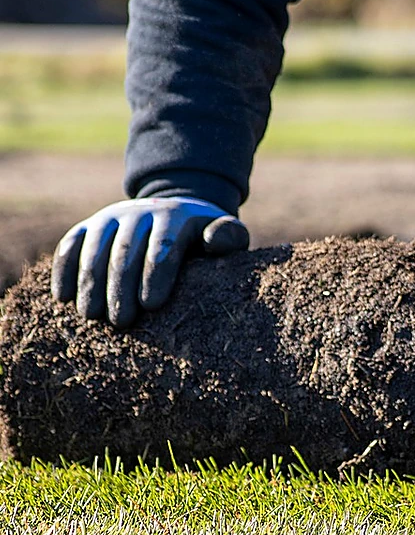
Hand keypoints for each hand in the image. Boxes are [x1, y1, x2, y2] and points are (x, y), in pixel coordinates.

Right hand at [51, 197, 248, 327]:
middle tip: (121, 321)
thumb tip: (213, 241)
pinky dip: (64, 268)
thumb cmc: (205, 238)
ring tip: (91, 316)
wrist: (175, 213)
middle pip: (126, 250)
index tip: (151, 304)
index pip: (164, 244)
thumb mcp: (227, 234)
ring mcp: (111, 217)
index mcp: (175, 217)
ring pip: (95, 247)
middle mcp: (140, 213)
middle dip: (121, 286)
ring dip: (90, 282)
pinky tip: (63, 298)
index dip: (157, 273)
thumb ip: (230, 236)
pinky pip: (70, 244)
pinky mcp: (89, 226)